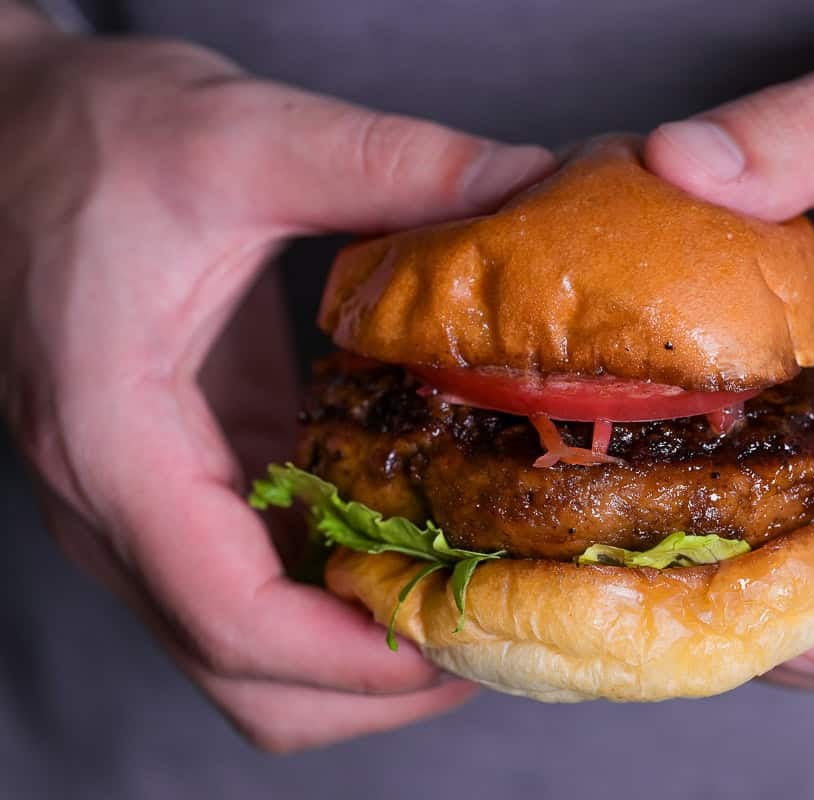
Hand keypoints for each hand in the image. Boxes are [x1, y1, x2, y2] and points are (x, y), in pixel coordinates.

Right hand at [0, 11, 552, 749]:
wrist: (8, 134)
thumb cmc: (92, 138)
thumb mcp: (244, 137)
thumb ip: (392, 164)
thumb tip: (528, 184)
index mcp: (120, 444)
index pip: (232, 617)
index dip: (359, 658)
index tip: (463, 640)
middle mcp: (120, 507)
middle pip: (247, 677)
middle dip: (375, 683)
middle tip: (492, 628)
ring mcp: (147, 508)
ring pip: (250, 654)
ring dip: (363, 653)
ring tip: (471, 594)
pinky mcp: (182, 486)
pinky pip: (260, 589)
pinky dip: (341, 598)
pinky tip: (420, 542)